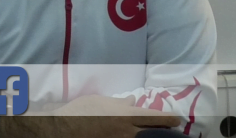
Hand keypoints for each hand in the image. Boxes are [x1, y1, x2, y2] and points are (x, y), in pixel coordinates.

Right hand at [0, 95, 180, 137]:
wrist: (59, 131)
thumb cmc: (78, 113)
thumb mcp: (98, 102)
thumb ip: (118, 104)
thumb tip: (131, 102)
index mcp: (125, 117)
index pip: (154, 119)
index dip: (168, 119)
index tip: (176, 120)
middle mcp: (126, 133)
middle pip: (151, 133)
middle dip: (162, 132)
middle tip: (170, 131)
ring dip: (146, 136)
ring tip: (151, 134)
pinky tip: (130, 137)